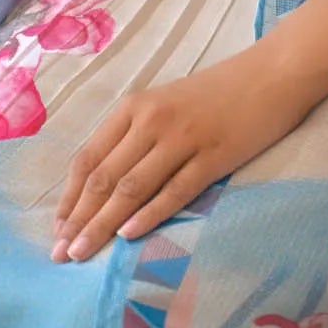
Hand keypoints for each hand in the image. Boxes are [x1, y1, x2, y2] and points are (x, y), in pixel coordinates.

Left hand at [52, 47, 312, 260]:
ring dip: (103, 224)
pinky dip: (149, 214)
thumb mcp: (166, 105)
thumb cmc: (217, 93)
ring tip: (82, 253)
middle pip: (104, 177)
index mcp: (135, 107)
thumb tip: (102, 187)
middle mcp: (152, 120)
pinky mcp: (213, 156)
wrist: (271, 74)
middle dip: (78, 219)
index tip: (56, 229)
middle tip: (60, 254)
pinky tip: (129, 236)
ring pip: (131, 187)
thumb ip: (135, 137)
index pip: (89, 158)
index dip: (69, 197)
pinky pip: (174, 190)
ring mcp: (183, 138)